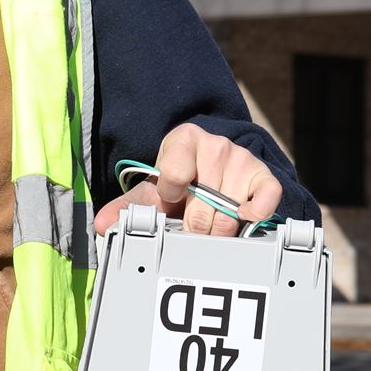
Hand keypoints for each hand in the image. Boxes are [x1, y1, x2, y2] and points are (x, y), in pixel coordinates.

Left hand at [94, 123, 283, 236]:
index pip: (173, 176)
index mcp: (182, 141)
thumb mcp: (153, 188)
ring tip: (210, 226)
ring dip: (219, 230)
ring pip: (229, 214)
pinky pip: (267, 199)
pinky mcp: (263, 175)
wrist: (211, 164)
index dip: (169, 197)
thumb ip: (129, 206)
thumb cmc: (180, 178)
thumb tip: (103, 226)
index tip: (170, 199)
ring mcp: (241, 159)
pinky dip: (256, 216)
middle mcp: (215, 146)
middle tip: (190, 228)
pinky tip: (244, 221)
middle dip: (194, 227)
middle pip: (202, 207)